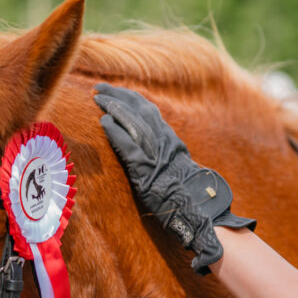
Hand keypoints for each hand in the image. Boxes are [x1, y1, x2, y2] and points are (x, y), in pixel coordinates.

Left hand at [94, 83, 255, 273]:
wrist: (200, 210)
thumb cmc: (189, 194)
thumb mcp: (178, 167)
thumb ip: (165, 154)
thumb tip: (150, 149)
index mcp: (171, 139)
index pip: (149, 111)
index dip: (131, 98)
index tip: (115, 91)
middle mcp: (165, 141)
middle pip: (140, 110)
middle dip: (119, 96)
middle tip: (100, 87)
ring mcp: (156, 155)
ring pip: (134, 123)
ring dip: (115, 108)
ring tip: (98, 98)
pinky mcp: (147, 170)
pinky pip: (129, 147)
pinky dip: (116, 132)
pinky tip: (104, 122)